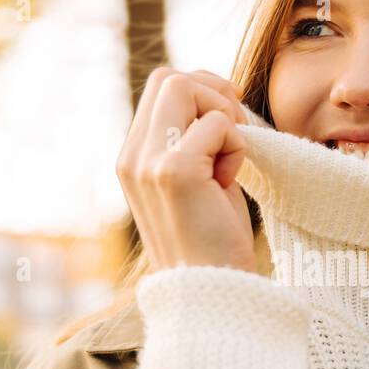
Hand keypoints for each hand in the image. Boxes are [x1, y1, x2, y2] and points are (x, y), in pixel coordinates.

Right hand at [116, 67, 257, 273]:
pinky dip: (236, 145)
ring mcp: (148, 164)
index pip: (161, 87)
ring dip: (223, 114)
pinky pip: (216, 124)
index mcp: (132, 158)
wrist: (212, 291)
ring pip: (184, 86)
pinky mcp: (174, 173)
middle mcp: (132, 158)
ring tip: (230, 158)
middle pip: (169, 77)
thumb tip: (219, 95)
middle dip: (213, 91)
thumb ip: (192, 141)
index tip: (230, 119)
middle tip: (235, 131)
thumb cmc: (213, 239)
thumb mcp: (195, 182)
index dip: (202, 90)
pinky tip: (230, 180)